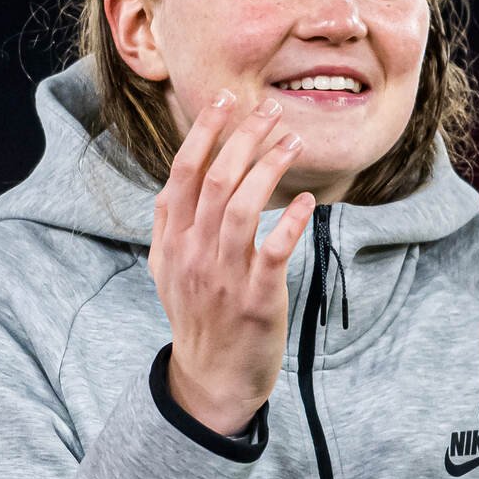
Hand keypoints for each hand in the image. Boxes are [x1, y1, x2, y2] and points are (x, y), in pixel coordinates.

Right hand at [149, 89, 314, 434]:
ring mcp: (224, 276)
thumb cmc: (199, 316)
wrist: (210, 378)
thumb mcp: (169, 269)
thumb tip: (180, 180)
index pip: (183, 173)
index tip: (226, 99)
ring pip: (243, 208)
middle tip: (272, 111)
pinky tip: (309, 203)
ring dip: (270, 169)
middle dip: (244, 138)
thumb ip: (172, 226)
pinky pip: (274, 252)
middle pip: (216, 181)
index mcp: (171, 240)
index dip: (204, 133)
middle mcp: (193, 253)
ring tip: (294, 142)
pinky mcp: (257, 300)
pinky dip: (291, 223)